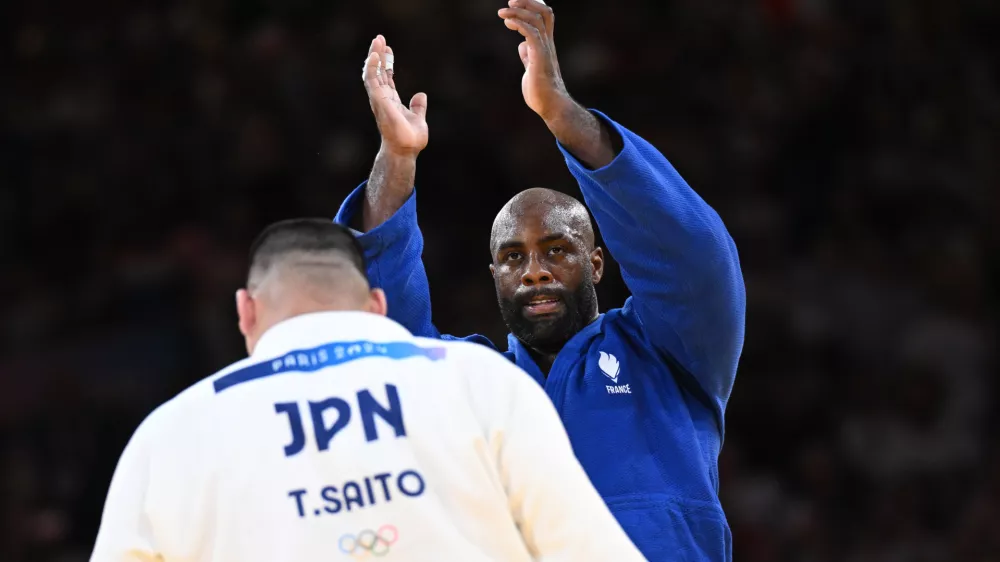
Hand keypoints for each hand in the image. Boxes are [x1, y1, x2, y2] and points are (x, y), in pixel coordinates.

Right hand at [362, 35, 427, 157]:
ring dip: (373, 57)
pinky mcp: (378, 101)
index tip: (388, 48)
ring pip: (372, 73)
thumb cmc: (410, 139)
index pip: (386, 77)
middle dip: (378, 55)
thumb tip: (421, 95)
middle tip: (379, 38)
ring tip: (377, 41)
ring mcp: (379, 99)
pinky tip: (374, 56)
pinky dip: (371, 68)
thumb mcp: (418, 118)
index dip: (386, 62)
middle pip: (378, 72)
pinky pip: (372, 81)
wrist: (406, 150)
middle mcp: (383, 98)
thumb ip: (418, 107)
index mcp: (391, 100)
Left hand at [498, 0, 571, 119]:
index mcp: (545, 45)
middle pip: (544, 12)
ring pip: (537, 19)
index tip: (515, 5)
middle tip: (510, 1)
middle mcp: (547, 44)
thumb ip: (528, 56)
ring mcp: (545, 49)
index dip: (532, 6)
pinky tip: (508, 23)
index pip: (544, 17)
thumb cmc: (541, 91)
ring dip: (519, 11)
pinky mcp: (539, 57)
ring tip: (502, 12)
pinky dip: (519, 23)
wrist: (551, 106)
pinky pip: (532, 33)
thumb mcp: (531, 69)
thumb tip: (522, 46)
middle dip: (528, 2)